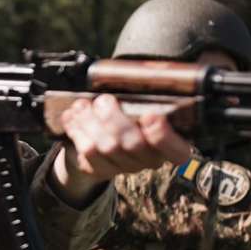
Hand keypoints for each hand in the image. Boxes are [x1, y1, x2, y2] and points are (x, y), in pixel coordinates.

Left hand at [51, 95, 190, 204]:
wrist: (102, 136)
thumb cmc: (128, 113)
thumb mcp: (141, 102)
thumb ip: (141, 98)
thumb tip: (132, 79)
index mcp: (170, 142)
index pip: (177, 151)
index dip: (162, 136)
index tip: (149, 116)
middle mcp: (150, 159)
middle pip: (134, 144)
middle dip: (113, 118)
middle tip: (103, 100)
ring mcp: (125, 167)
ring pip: (107, 147)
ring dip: (90, 121)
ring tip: (82, 106)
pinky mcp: (101, 169)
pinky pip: (87, 151)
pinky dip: (77, 129)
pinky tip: (72, 117)